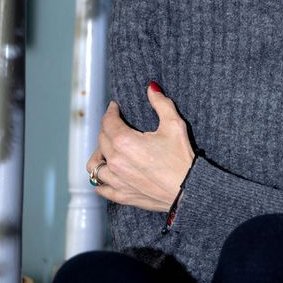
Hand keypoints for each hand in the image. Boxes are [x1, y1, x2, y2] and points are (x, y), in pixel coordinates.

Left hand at [86, 82, 195, 210]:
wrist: (188, 190)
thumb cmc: (182, 158)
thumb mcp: (174, 125)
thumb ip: (161, 103)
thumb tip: (151, 87)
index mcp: (125, 141)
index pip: (108, 121)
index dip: (111, 111)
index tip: (114, 107)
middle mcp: (115, 160)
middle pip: (101, 140)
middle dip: (107, 128)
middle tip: (116, 124)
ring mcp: (116, 180)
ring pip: (94, 165)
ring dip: (99, 154)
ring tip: (108, 150)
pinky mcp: (121, 194)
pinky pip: (100, 187)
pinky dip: (100, 180)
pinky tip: (107, 174)